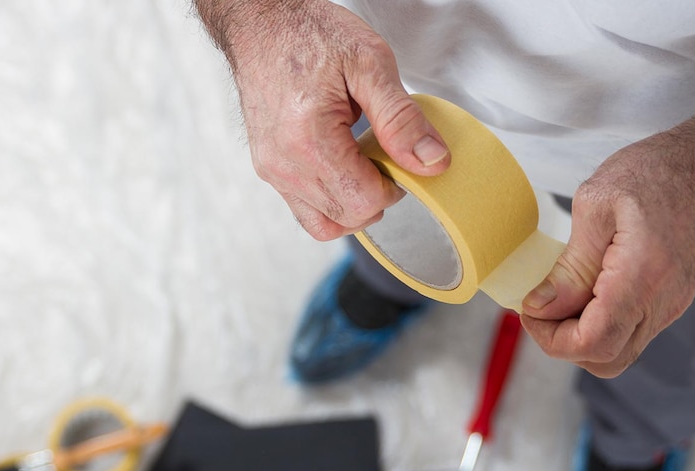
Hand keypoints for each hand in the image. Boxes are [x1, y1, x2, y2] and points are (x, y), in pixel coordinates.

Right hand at [194, 0, 450, 239]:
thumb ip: (402, 119)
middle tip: (382, 153)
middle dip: (376, 193)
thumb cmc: (310, 34)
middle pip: (347, 217)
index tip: (399, 155)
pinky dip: (331, 200)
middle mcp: (284, 165)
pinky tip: (342, 166)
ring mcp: (272, 171)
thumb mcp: (370, 64)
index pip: (364, 201)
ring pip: (325, 223)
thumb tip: (431, 162)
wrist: (263, 23)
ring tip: (361, 162)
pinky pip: (306, 210)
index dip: (395, 185)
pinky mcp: (268, 170)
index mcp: (308, 141)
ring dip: (353, 202)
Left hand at [520, 80, 694, 377]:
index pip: (590, 343)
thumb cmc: (662, 172)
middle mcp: (660, 305)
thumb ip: (569, 265)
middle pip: (603, 360)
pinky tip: (583, 288)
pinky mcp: (669, 301)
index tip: (530, 307)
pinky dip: (598, 322)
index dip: (549, 336)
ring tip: (560, 294)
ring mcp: (669, 307)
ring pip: (617, 351)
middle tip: (541, 305)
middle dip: (561, 342)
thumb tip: (540, 306)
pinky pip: (629, 331)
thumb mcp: (597, 204)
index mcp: (641, 280)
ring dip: (580, 334)